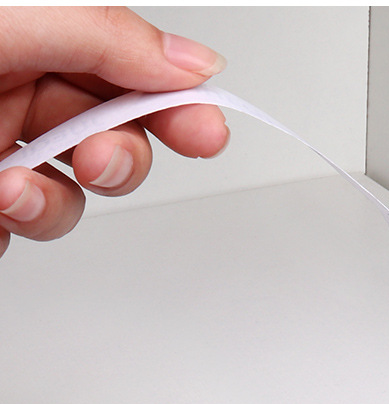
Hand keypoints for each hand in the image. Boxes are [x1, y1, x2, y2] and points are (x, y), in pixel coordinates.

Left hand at [0, 6, 229, 257]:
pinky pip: (24, 230)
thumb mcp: (14, 23)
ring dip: (53, 206)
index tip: (204, 133)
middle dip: (117, 160)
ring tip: (10, 192)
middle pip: (110, 137)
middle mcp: (12, 90)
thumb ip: (103, 35)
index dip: (172, 101)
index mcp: (31, 34)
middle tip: (98, 163)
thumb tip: (191, 62)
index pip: (125, 68)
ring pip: (70, 197)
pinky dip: (17, 229)